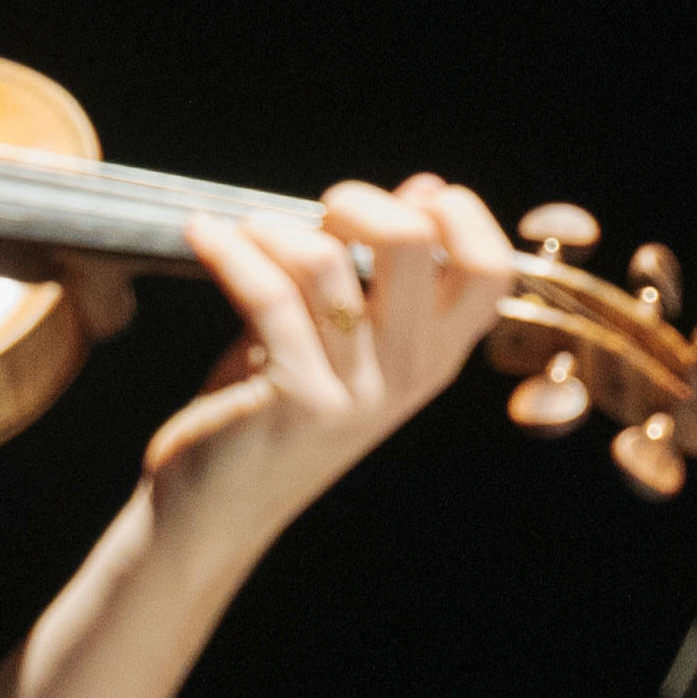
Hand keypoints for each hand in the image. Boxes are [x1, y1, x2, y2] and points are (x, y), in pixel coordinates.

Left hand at [136, 175, 518, 545]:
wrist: (214, 509)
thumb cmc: (270, 411)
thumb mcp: (338, 337)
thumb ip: (381, 268)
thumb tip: (427, 188)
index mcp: (435, 356)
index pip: (492, 269)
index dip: (455, 215)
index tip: (398, 204)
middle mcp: (410, 375)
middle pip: (415, 242)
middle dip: (358, 201)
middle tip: (318, 213)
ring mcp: (358, 392)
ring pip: (325, 262)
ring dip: (272, 228)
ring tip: (243, 233)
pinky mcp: (298, 400)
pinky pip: (268, 294)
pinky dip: (229, 250)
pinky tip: (204, 235)